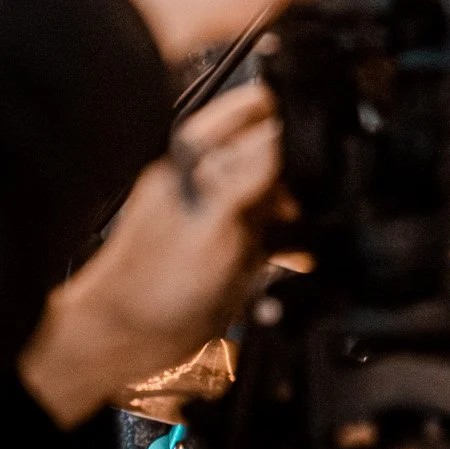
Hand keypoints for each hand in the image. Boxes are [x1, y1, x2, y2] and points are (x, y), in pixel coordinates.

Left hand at [17, 83, 291, 427]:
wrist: (127, 340)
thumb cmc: (147, 282)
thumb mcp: (209, 221)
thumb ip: (248, 174)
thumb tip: (286, 131)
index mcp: (197, 154)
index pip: (255, 108)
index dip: (291, 113)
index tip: (322, 133)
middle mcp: (215, 176)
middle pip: (278, 148)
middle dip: (306, 168)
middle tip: (311, 197)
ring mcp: (227, 211)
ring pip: (285, 193)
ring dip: (304, 210)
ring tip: (303, 233)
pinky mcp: (239, 247)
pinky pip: (281, 233)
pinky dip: (298, 243)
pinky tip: (301, 257)